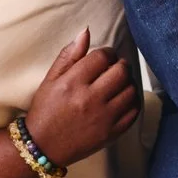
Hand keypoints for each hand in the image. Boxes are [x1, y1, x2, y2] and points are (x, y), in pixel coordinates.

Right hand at [22, 28, 140, 165]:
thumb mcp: (50, 80)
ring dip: (128, 82)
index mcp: (72, 83)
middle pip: (122, 70)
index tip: (104, 57)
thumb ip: (69, 55)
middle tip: (113, 68)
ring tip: (117, 83)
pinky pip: (134, 110)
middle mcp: (90, 99)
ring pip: (131, 89)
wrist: (43, 146)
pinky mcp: (112, 132)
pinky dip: (132, 100)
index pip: (103, 56)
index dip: (107, 53)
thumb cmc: (46, 109)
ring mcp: (103, 118)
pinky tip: (122, 98)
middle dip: (120, 65)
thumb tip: (86, 32)